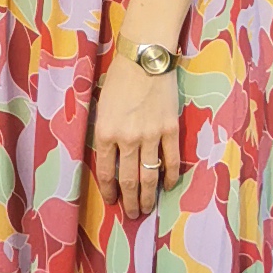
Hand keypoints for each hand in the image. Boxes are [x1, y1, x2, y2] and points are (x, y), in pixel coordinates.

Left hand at [91, 53, 180, 220]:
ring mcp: (150, 135)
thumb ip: (104, 133)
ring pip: (149, 176)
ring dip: (148, 196)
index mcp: (105, 132)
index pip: (106, 172)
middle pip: (128, 180)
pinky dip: (170, 176)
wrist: (145, 58)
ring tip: (147, 209)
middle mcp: (126, 138)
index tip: (112, 201)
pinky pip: (171, 160)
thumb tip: (110, 159)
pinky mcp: (170, 129)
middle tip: (132, 215)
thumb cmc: (119, 79)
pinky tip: (168, 186)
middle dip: (129, 202)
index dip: (109, 191)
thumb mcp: (101, 107)